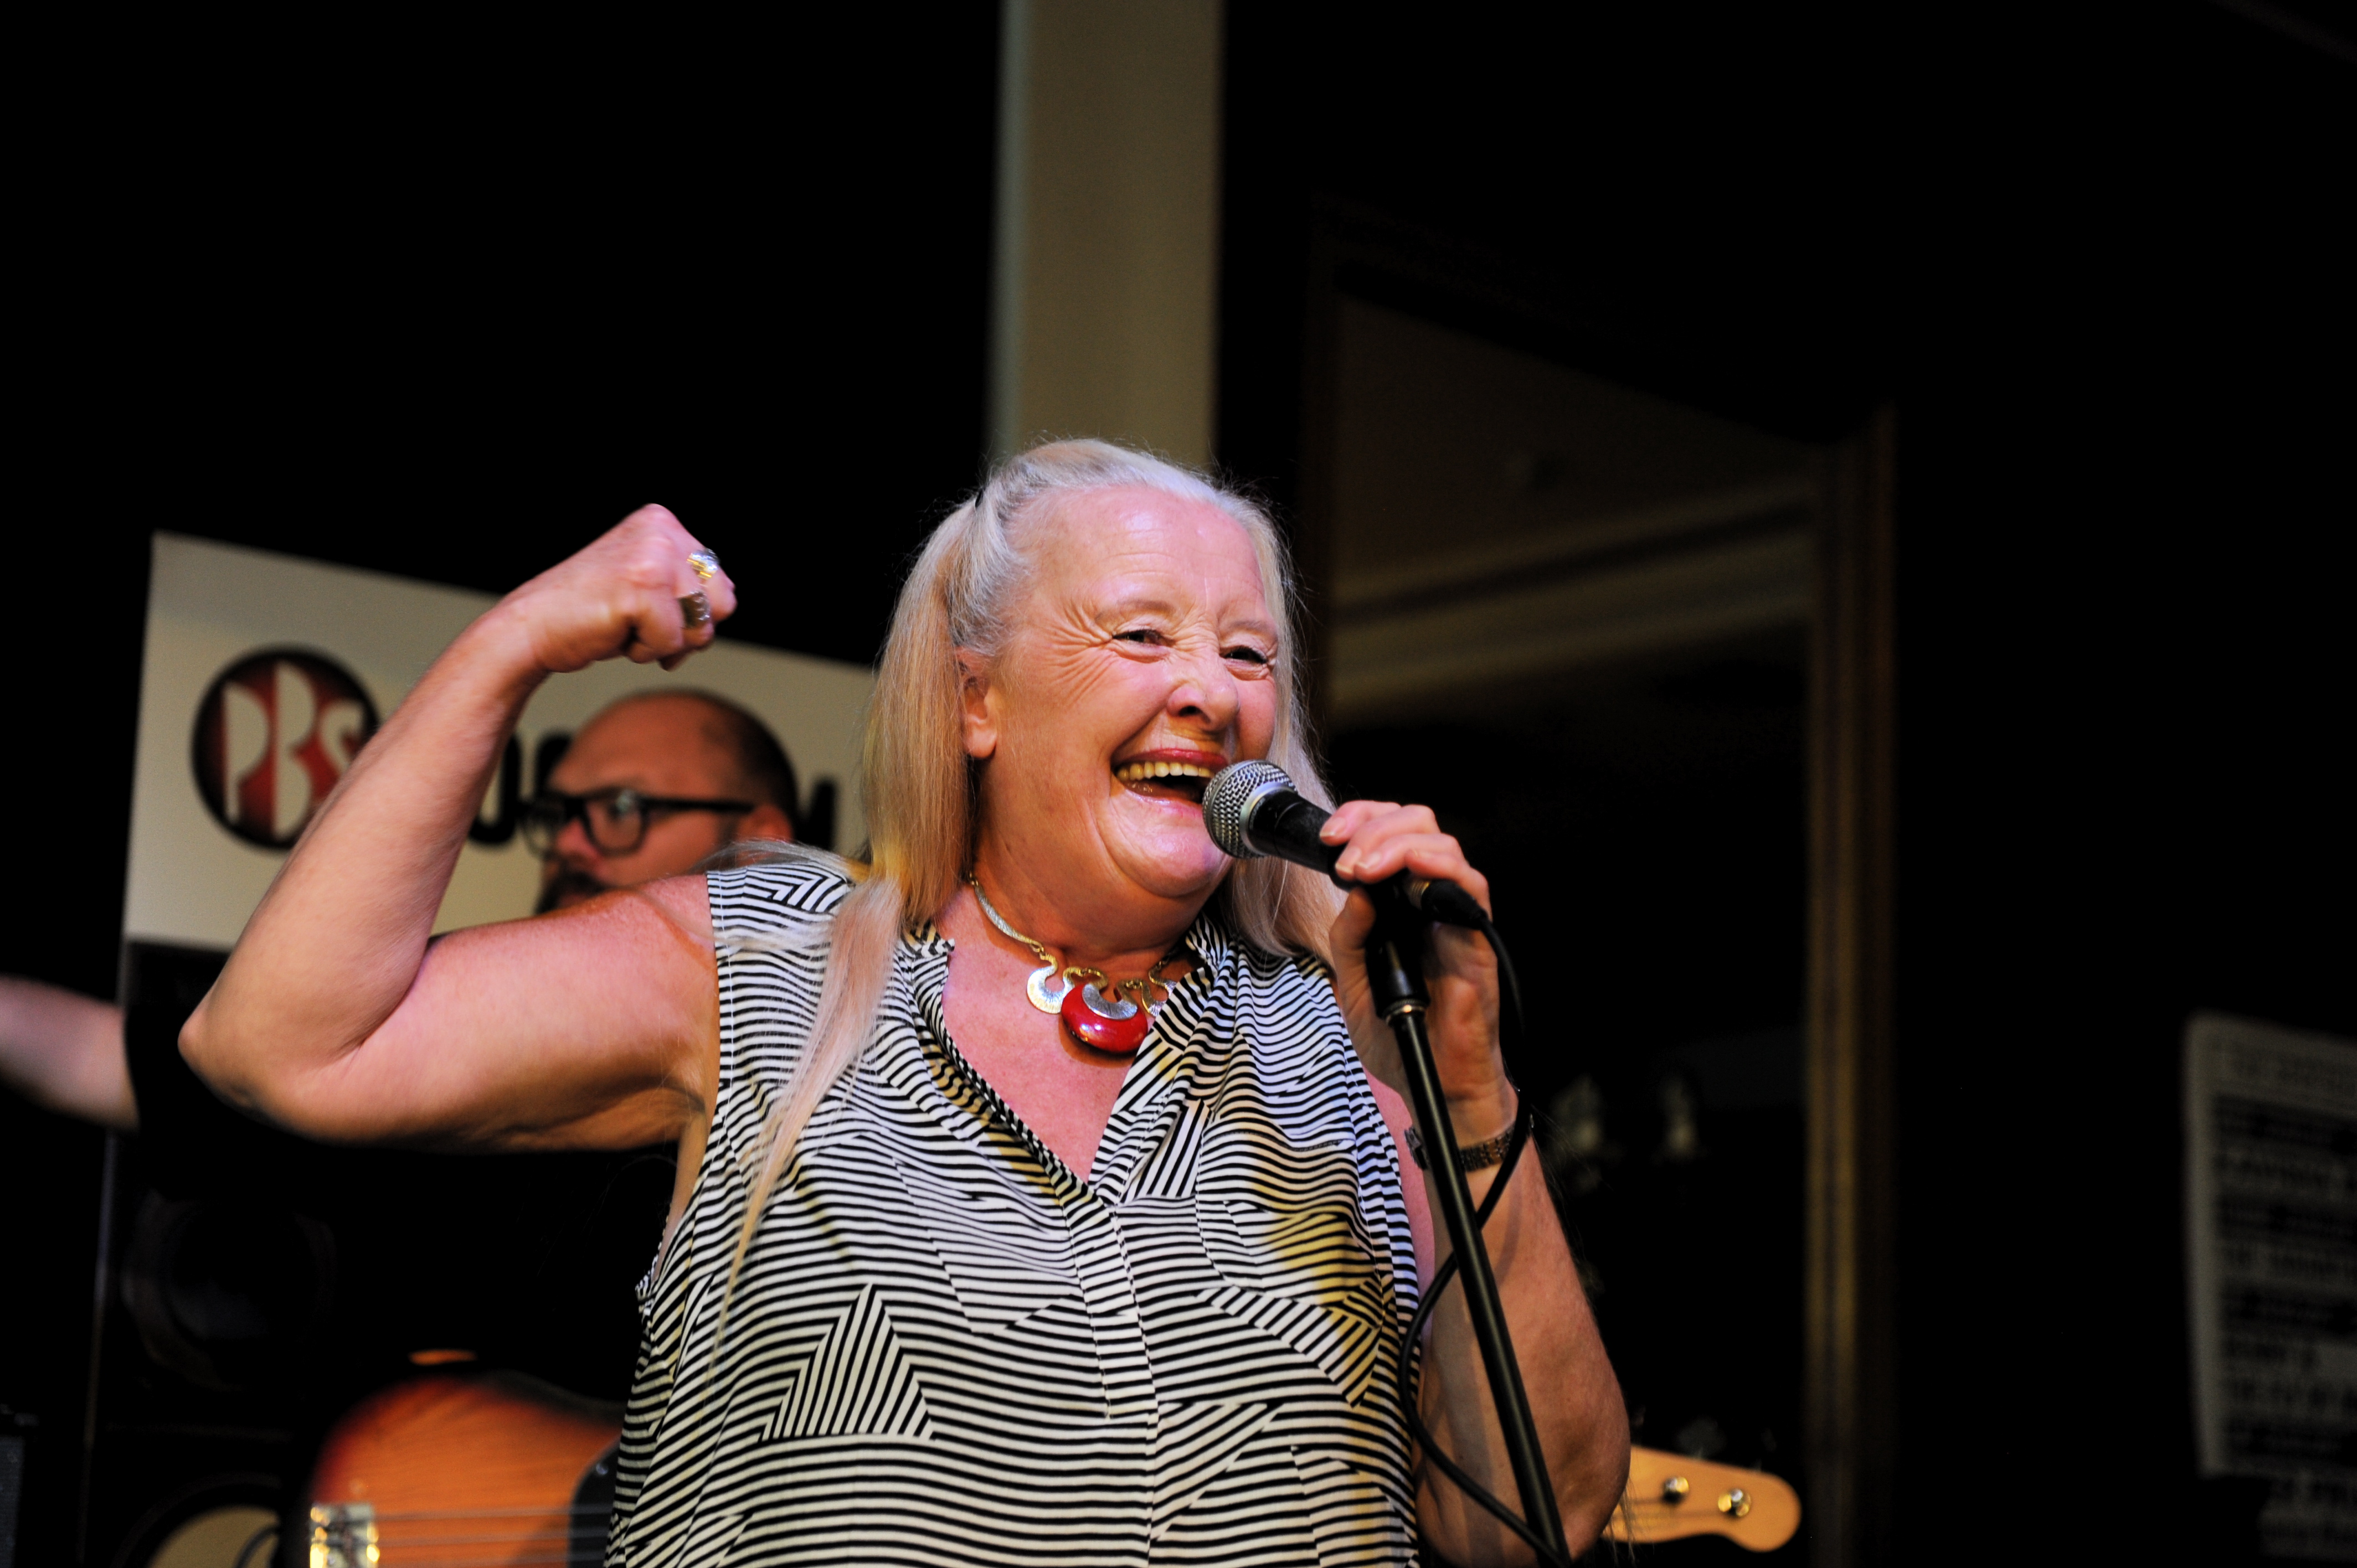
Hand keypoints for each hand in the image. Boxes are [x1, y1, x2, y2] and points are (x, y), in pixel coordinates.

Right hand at [496, 506, 737, 675]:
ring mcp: (652, 554)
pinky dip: (644, 651)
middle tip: (638, 625)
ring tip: (623, 625)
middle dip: (686, 631)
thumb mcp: (646, 589)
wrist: (531, 629)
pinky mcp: (641, 584)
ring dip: (664, 643)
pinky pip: (673, 642)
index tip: (649, 615)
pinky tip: (612, 631)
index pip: (721, 586)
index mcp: (663, 522)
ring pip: (701, 626)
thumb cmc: (589, 616)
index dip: (692, 617)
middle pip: (722, 604)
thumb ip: (687, 585)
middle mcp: (661, 530)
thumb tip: (730, 594)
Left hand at [1321, 802, 1511, 1128]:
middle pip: (1417, 823)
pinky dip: (1438, 867)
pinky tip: (1409, 874)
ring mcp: (1456, 916)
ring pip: (1441, 844)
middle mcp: (1430, 901)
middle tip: (1343, 854)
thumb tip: (1354, 891)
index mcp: (1400, 903)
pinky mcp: (1476, 938)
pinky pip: (1471, 885)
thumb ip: (1348, 937)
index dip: (1361, 819)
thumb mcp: (1352, 984)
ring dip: (1396, 844)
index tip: (1328, 838)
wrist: (1433, 1082)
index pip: (1389, 833)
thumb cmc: (1401, 1037)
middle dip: (1373, 824)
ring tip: (1361, 870)